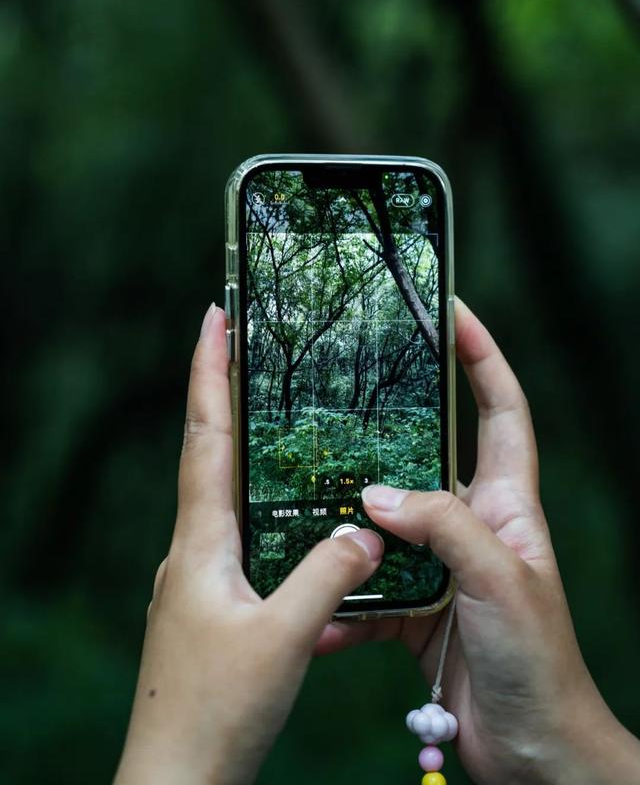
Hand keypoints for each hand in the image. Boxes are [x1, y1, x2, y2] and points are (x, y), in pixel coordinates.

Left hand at [114, 303, 383, 784]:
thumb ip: (328, 578)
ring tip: (277, 416)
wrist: (175, 780)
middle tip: (247, 343)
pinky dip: (263, 508)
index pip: (206, 435)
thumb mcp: (285, 639)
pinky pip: (241, 538)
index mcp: (202, 542)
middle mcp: (194, 549)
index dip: (210, 372)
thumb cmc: (215, 712)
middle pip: (210, 452)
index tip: (215, 316)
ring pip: (226, 495)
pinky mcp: (213, 605)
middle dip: (226, 393)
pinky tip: (294, 519)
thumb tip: (365, 532)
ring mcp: (199, 578)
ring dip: (245, 448)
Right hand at [318, 299, 639, 784]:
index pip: (500, 410)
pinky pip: (368, 594)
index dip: (482, 357)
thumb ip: (441, 525)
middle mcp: (472, 526)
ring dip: (349, 527)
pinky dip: (340, 607)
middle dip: (389, 428)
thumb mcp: (499, 577)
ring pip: (386, 526)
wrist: (534, 754)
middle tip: (340, 397)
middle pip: (429, 457)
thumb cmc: (540, 661)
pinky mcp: (414, 612)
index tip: (451, 311)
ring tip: (302, 507)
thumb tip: (374, 496)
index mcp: (507, 503)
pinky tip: (313, 618)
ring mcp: (441, 568)